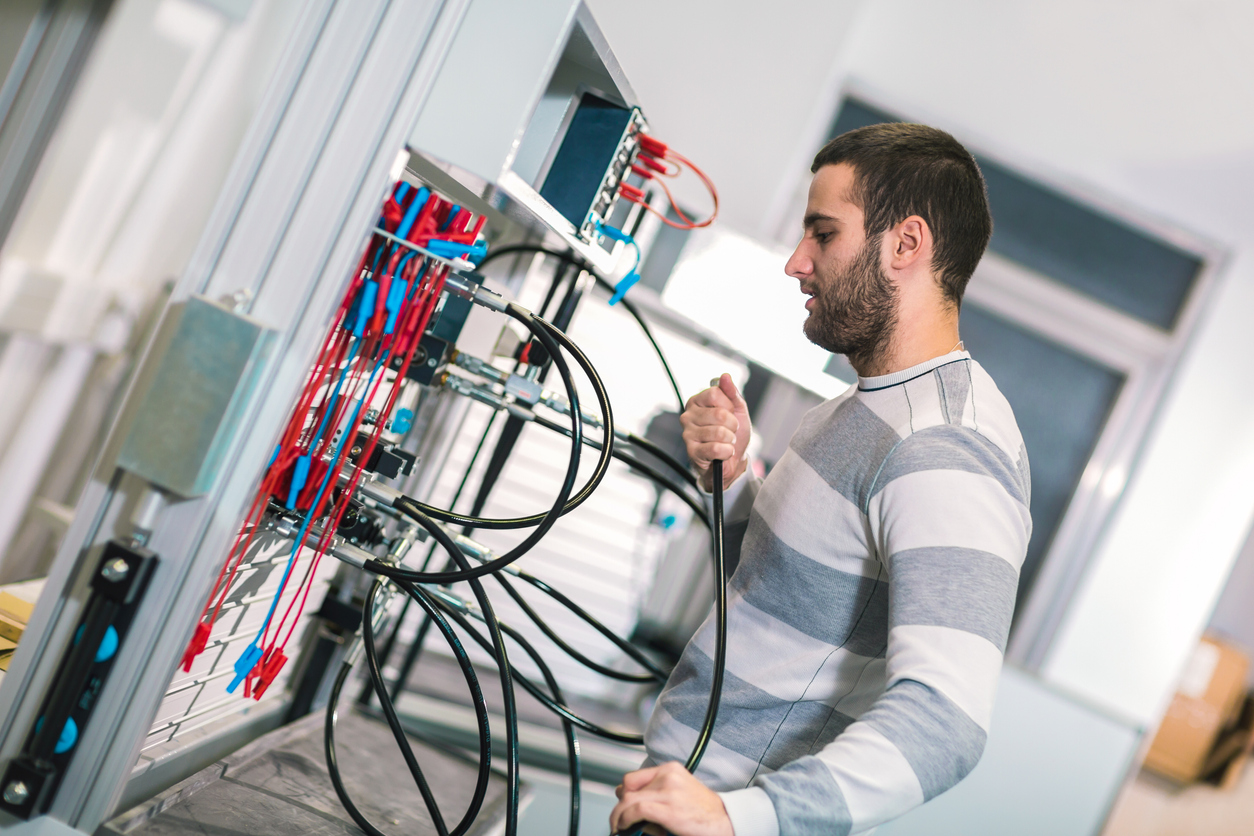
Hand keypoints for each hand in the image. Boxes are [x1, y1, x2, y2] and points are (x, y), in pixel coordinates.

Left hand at [610, 762, 732, 835]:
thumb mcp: (679, 793)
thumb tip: (630, 805)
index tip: (622, 807)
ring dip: (618, 817)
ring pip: (628, 800)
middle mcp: (668, 776)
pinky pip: (636, 810)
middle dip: (620, 808)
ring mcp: (669, 792)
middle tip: (619, 822)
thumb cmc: (703, 811)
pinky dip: (625, 820)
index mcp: (670, 770)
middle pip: (628, 789)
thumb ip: (657, 793)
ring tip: (619, 828)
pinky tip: (626, 827)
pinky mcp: (669, 809)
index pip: (633, 778)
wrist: (726, 821)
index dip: (623, 795)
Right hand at [680, 373, 749, 491]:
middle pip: (719, 414)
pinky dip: (727, 452)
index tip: (730, 413)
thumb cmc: (732, 433)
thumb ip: (731, 393)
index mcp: (697, 402)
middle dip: (733, 425)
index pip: (716, 394)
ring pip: (719, 432)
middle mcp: (688, 416)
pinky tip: (723, 452)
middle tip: (730, 431)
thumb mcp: (737, 410)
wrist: (733, 460)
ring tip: (726, 442)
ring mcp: (688, 434)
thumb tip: (724, 376)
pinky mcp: (692, 452)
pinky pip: (716, 448)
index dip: (730, 405)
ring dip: (730, 439)